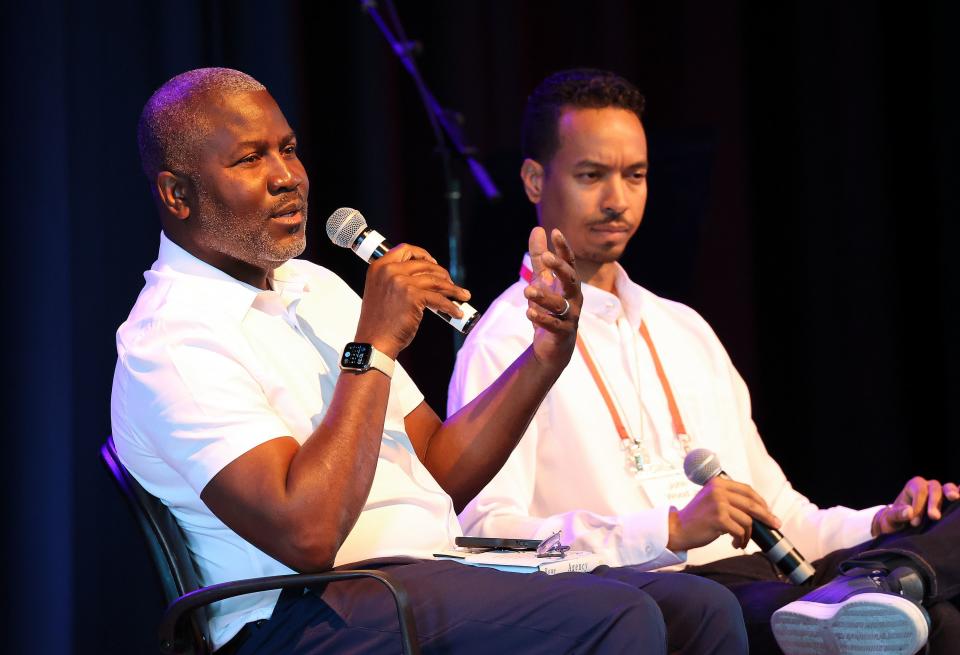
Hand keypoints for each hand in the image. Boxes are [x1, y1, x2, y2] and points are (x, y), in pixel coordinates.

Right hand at [355, 243, 470, 357]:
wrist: (374, 342)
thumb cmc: (378, 323)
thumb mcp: (381, 292)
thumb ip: (395, 280)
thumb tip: (424, 277)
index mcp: (379, 267)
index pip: (405, 249)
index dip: (423, 255)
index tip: (434, 264)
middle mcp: (389, 270)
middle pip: (425, 264)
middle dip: (442, 274)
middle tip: (450, 284)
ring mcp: (401, 282)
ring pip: (436, 280)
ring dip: (452, 289)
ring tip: (462, 296)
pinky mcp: (413, 296)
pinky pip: (439, 299)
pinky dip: (451, 306)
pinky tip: (456, 312)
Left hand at [523, 227, 581, 365]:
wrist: (555, 344)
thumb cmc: (549, 307)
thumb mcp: (542, 279)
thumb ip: (538, 257)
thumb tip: (537, 228)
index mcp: (569, 283)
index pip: (569, 262)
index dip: (563, 248)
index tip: (555, 232)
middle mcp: (574, 297)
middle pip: (570, 279)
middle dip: (559, 268)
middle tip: (545, 257)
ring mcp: (570, 315)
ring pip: (559, 304)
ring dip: (543, 297)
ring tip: (528, 290)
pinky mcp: (563, 332)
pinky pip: (554, 325)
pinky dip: (542, 319)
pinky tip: (529, 313)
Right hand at [666, 476, 781, 551]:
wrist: (678, 529)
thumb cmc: (697, 518)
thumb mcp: (711, 500)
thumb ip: (729, 499)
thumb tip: (757, 509)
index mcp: (718, 483)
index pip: (747, 490)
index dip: (760, 501)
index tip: (768, 511)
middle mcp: (718, 491)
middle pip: (751, 504)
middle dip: (766, 516)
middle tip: (775, 524)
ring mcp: (718, 504)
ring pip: (747, 520)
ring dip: (747, 534)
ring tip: (740, 540)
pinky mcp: (719, 519)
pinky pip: (740, 531)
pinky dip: (740, 540)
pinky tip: (735, 543)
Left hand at [872, 476, 959, 535]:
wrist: (902, 525)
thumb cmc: (896, 520)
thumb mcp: (891, 518)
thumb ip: (897, 514)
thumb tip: (909, 512)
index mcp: (914, 486)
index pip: (919, 491)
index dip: (918, 506)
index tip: (914, 523)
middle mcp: (928, 486)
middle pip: (934, 489)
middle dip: (934, 503)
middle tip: (934, 517)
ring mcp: (941, 493)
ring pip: (947, 488)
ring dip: (951, 493)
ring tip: (955, 498)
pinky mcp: (948, 502)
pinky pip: (956, 494)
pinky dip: (959, 494)